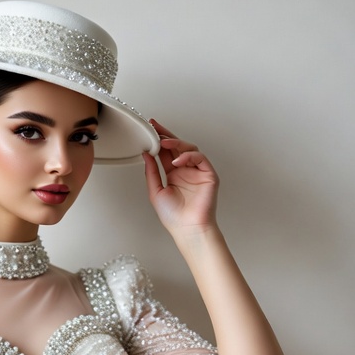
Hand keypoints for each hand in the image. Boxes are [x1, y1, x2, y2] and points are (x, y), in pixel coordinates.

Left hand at [142, 120, 219, 234]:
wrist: (187, 229)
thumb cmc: (173, 216)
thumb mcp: (156, 191)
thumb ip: (151, 171)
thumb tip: (146, 154)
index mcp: (173, 174)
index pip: (165, 152)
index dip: (158, 140)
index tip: (149, 128)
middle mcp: (185, 170)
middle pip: (177, 147)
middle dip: (166, 135)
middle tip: (155, 126)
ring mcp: (197, 171)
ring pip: (189, 149)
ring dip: (176, 144)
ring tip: (164, 143)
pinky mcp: (208, 174)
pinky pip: (199, 158)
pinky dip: (188, 156)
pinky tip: (178, 161)